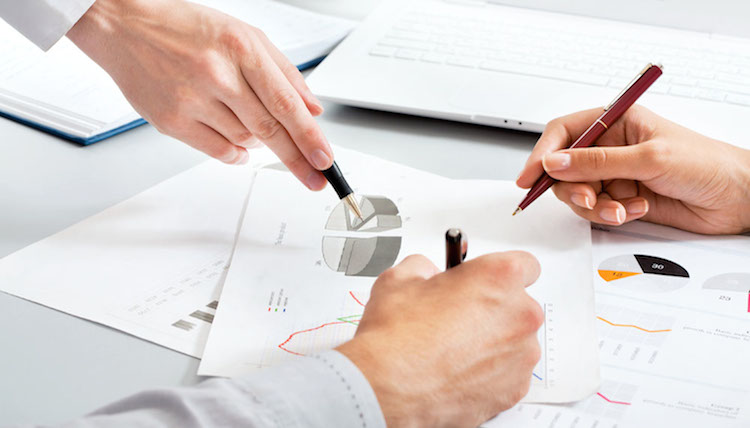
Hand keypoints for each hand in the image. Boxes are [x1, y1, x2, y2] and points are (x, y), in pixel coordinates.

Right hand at [67, 0, 331, 189]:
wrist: (124, 25)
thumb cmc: (186, 28)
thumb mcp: (245, 35)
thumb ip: (283, 72)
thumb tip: (311, 107)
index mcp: (241, 48)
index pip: (286, 103)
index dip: (310, 137)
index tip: (325, 160)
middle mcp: (217, 74)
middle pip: (270, 130)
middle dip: (298, 159)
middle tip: (316, 178)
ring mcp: (192, 99)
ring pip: (246, 141)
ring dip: (261, 144)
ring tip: (254, 128)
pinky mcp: (171, 120)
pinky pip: (218, 151)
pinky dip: (236, 153)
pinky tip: (241, 146)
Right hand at [337, 253, 542, 427]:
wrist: (387, 387)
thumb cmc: (396, 337)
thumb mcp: (400, 278)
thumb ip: (426, 267)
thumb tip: (429, 274)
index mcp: (499, 278)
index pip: (525, 265)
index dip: (500, 274)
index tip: (486, 281)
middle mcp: (520, 315)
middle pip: (519, 305)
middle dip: (493, 310)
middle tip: (459, 317)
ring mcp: (521, 355)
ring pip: (515, 341)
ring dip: (492, 342)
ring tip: (453, 349)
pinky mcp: (514, 389)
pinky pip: (509, 373)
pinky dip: (490, 372)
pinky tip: (457, 370)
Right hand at [516, 106, 749, 233]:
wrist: (737, 198)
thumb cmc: (706, 164)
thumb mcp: (648, 158)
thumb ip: (597, 162)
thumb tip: (555, 162)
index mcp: (616, 122)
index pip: (564, 132)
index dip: (542, 152)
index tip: (530, 177)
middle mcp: (612, 148)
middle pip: (565, 168)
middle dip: (572, 188)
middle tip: (588, 198)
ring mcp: (616, 175)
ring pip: (579, 194)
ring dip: (595, 206)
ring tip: (621, 208)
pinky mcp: (623, 199)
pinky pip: (597, 210)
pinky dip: (612, 215)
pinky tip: (637, 209)